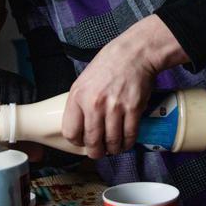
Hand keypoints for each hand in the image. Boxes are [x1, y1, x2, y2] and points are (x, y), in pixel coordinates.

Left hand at [62, 15, 188, 158]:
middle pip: (92, 141)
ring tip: (114, 147)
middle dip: (96, 151)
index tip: (83, 142)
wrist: (134, 53)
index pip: (70, 132)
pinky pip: (129, 135)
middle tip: (100, 151)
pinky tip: (126, 141)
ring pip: (112, 141)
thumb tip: (80, 124)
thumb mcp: (84, 80)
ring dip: (113, 149)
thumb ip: (80, 102)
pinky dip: (128, 142)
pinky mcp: (133, 109)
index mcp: (78, 96)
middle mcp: (94, 104)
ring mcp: (115, 107)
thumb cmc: (109, 64)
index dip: (77, 141)